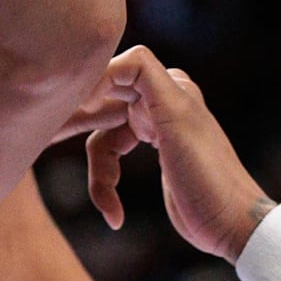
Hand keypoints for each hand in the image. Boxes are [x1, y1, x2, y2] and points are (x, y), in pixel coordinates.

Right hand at [80, 48, 270, 261]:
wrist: (231, 225)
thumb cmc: (209, 176)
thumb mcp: (176, 119)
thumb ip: (147, 78)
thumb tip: (118, 56)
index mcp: (172, 87)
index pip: (123, 65)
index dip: (96, 82)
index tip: (79, 110)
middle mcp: (163, 101)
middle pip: (104, 104)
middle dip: (79, 127)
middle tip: (50, 141)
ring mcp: (156, 127)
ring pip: (103, 137)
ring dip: (100, 174)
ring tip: (109, 207)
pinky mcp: (153, 151)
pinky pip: (112, 158)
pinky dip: (107, 185)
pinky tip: (115, 215)